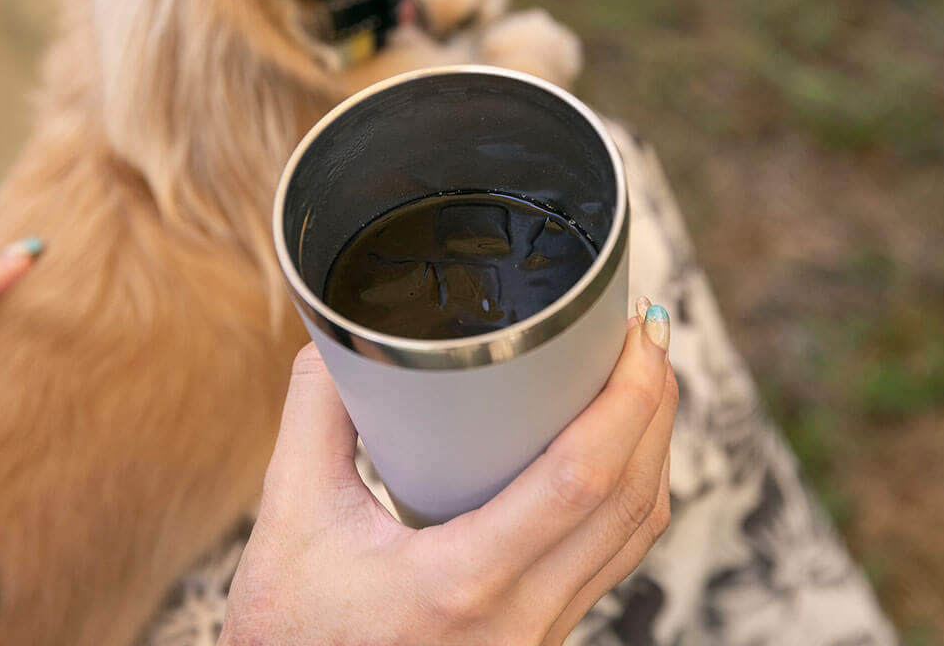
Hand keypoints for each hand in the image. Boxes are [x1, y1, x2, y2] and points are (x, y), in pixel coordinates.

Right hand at [222, 298, 675, 645]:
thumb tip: (342, 332)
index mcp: (459, 582)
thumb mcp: (289, 516)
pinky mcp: (541, 641)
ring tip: (643, 374)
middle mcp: (518, 620)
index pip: (579, 480)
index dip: (625, 398)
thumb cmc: (289, 630)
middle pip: (631, 500)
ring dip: (654, 448)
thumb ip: (315, 412)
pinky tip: (619, 450)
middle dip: (654, 405)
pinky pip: (614, 561)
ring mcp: (538, 639)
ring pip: (635, 535)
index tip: (633, 332)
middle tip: (646, 329)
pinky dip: (632, 495)